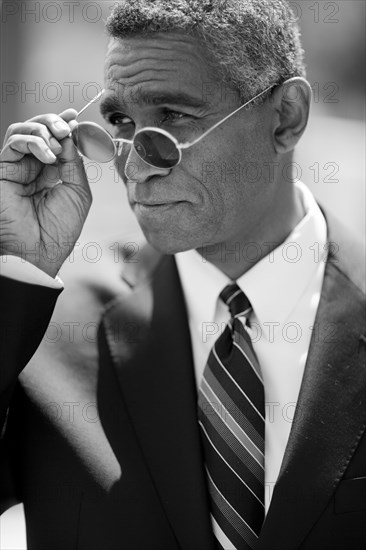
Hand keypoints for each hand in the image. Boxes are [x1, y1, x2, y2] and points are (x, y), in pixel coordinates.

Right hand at [0, 110, 91, 276]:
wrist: (38, 251)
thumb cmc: (59, 229)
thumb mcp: (78, 192)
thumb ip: (74, 163)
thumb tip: (69, 136)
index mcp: (51, 174)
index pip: (56, 141)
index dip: (65, 126)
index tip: (76, 116)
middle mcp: (33, 168)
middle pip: (39, 130)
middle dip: (55, 122)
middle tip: (68, 126)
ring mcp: (17, 168)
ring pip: (24, 130)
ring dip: (43, 129)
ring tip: (57, 145)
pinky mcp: (3, 169)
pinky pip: (14, 141)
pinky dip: (33, 141)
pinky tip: (47, 157)